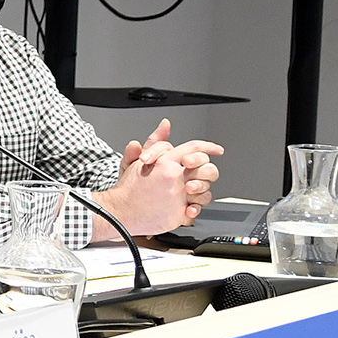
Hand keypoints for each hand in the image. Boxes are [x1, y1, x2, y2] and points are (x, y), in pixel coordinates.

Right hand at [93, 122, 225, 237]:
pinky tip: (185, 208)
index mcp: (166, 162)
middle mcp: (175, 178)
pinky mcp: (179, 213)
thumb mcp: (140, 159)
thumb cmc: (129, 188)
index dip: (209, 147)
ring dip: (200, 193)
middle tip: (200, 177)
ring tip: (187, 195)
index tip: (217, 150)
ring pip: (205, 192)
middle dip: (208, 173)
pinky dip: (193, 210)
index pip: (195, 148)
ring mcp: (179, 196)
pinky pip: (196, 209)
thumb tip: (166, 124)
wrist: (119, 211)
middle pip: (208, 169)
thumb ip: (156, 141)